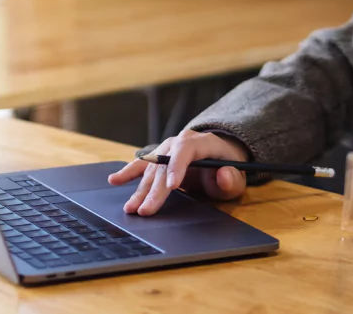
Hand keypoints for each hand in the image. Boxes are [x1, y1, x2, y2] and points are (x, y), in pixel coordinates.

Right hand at [107, 130, 248, 215]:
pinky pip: (141, 165)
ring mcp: (166, 150)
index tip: (172, 187)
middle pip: (164, 166)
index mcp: (200, 142)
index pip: (185, 150)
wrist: (221, 155)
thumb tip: (224, 175)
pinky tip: (114, 180)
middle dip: (155, 190)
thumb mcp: (237, 175)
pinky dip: (127, 173)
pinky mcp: (158, 158)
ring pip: (151, 170)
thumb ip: (232, 178)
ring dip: (140, 189)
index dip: (177, 167)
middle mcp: (179, 142)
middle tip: (147, 210)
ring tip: (131, 207)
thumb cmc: (229, 167)